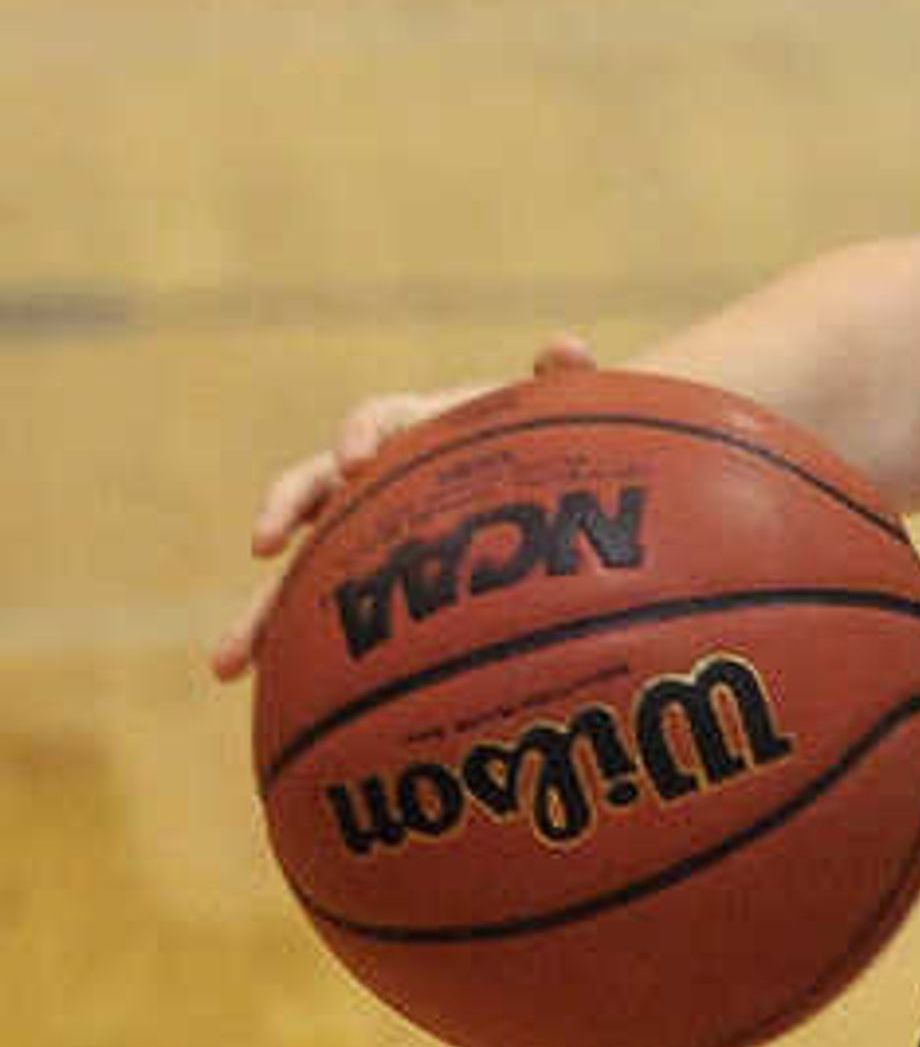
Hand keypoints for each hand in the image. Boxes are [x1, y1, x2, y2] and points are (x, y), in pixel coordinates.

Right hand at [216, 333, 596, 681]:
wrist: (549, 486)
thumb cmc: (550, 448)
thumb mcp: (560, 417)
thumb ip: (563, 382)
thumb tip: (567, 346)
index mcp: (419, 429)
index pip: (378, 420)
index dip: (361, 433)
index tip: (356, 458)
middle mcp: (374, 479)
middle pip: (313, 490)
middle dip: (284, 512)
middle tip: (262, 542)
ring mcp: (363, 536)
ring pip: (301, 570)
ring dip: (260, 614)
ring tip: (225, 664)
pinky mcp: (367, 585)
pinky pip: (325, 620)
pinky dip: (296, 656)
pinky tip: (273, 699)